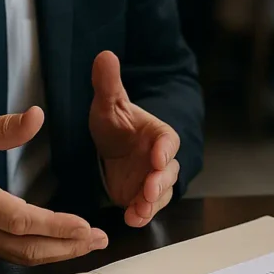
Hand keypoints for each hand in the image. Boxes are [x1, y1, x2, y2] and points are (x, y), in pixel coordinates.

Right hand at [0, 107, 107, 265]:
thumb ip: (1, 128)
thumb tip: (36, 116)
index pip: (20, 220)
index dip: (54, 226)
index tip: (84, 226)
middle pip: (26, 247)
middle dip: (67, 246)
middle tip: (99, 239)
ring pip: (20, 257)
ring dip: (57, 253)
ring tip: (88, 244)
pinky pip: (10, 255)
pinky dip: (39, 252)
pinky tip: (60, 244)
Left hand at [89, 51, 181, 227]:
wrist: (111, 146)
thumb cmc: (116, 123)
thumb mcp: (108, 102)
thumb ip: (108, 82)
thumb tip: (105, 54)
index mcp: (159, 134)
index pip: (168, 141)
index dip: (164, 150)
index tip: (156, 158)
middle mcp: (161, 159)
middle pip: (168, 172)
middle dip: (160, 182)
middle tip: (148, 189)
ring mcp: (153, 180)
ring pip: (160, 194)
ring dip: (151, 204)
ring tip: (138, 211)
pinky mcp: (141, 197)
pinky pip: (146, 208)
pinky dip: (141, 215)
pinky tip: (131, 218)